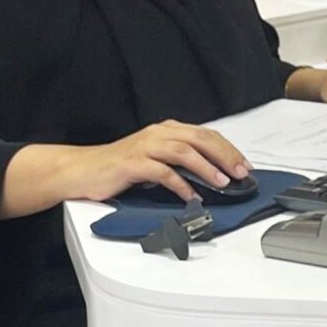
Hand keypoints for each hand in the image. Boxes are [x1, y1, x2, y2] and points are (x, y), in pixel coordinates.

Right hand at [82, 121, 250, 204]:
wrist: (83, 169)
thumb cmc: (120, 167)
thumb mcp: (154, 158)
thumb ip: (179, 161)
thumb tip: (211, 174)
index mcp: (166, 130)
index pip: (205, 134)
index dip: (227, 148)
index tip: (243, 164)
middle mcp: (157, 134)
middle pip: (199, 139)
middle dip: (224, 155)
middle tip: (240, 172)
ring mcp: (145, 147)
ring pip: (184, 151)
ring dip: (206, 167)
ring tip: (222, 182)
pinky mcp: (133, 164)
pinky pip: (163, 172)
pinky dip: (181, 184)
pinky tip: (191, 196)